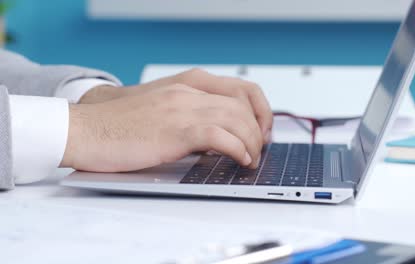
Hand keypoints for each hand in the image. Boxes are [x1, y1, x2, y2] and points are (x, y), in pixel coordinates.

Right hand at [80, 68, 272, 142]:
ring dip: (252, 142)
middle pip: (244, 104)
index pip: (241, 88)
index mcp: (188, 83)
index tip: (261, 128)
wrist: (87, 129)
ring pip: (238, 119)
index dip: (259, 109)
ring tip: (251, 158)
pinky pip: (221, 136)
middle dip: (259, 129)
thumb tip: (218, 134)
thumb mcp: (162, 109)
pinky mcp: (176, 130)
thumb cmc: (120, 124)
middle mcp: (189, 91)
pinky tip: (240, 160)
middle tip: (259, 148)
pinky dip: (238, 150)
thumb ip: (190, 113)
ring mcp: (183, 108)